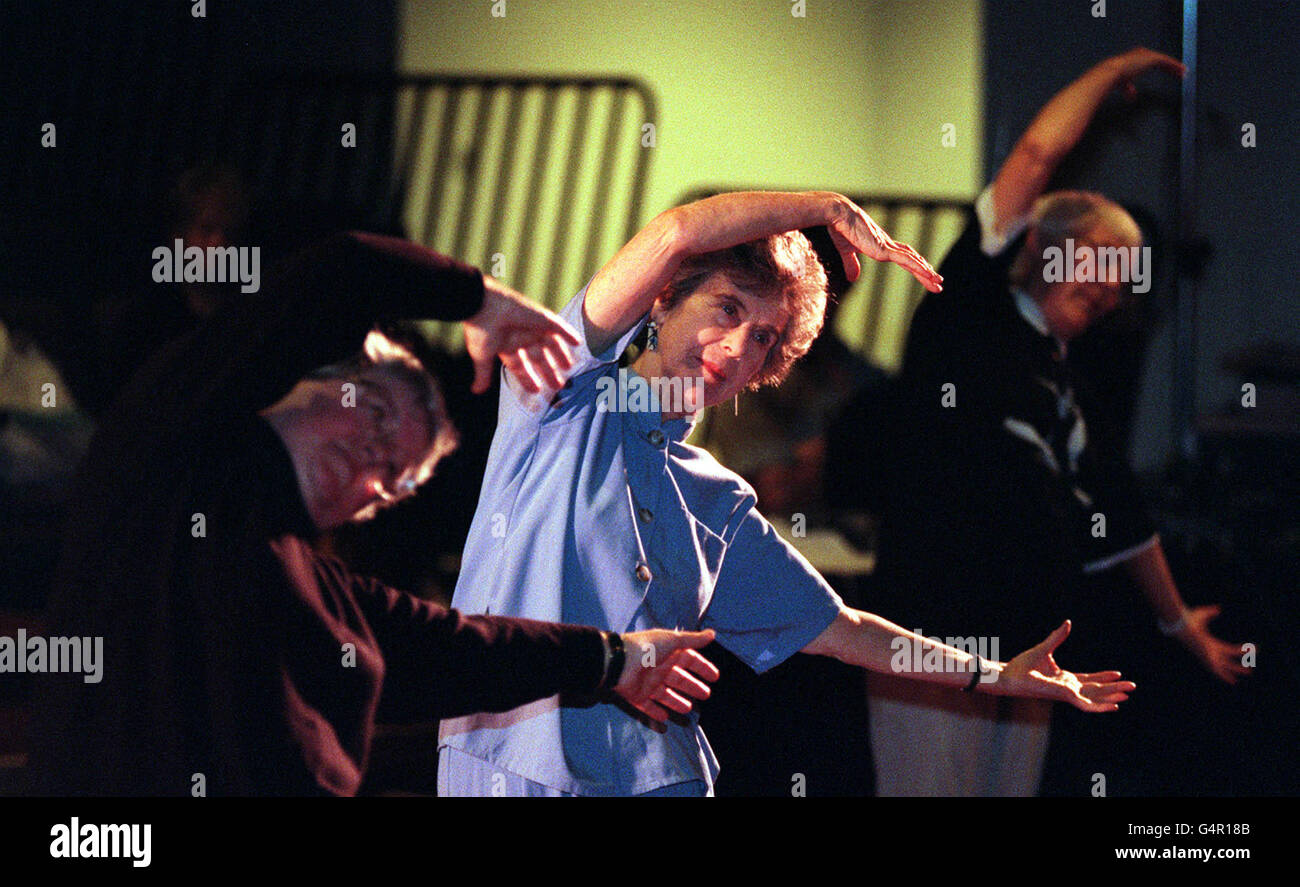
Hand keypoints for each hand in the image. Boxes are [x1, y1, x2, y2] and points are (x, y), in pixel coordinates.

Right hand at [462, 277, 581, 393]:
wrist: (485, 306)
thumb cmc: (481, 331)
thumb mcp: (482, 356)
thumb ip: (483, 374)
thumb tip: (476, 391)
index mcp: (507, 347)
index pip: (521, 367)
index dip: (528, 379)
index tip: (536, 390)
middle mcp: (521, 338)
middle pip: (539, 358)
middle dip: (549, 372)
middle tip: (559, 385)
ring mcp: (532, 328)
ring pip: (551, 344)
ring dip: (561, 355)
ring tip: (570, 367)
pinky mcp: (541, 318)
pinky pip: (559, 327)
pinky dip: (568, 334)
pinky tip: (577, 342)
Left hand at [612, 629, 719, 726]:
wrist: (618, 662)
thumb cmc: (647, 649)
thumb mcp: (672, 641)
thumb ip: (692, 639)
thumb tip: (712, 633)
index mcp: (668, 653)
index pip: (689, 660)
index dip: (702, 667)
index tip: (715, 677)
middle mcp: (659, 668)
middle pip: (679, 679)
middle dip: (692, 686)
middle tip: (706, 695)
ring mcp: (648, 683)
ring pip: (666, 695)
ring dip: (677, 701)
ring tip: (689, 709)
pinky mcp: (637, 696)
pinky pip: (648, 707)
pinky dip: (656, 713)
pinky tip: (665, 720)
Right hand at [822, 195, 943, 292]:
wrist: (839, 214)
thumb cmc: (841, 228)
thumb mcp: (846, 251)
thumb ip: (852, 264)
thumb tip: (854, 279)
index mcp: (881, 245)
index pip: (904, 257)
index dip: (915, 265)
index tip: (925, 274)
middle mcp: (888, 245)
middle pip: (913, 260)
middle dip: (925, 272)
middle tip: (938, 284)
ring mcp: (887, 247)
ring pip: (913, 261)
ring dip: (926, 272)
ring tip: (938, 283)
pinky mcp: (884, 249)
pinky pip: (905, 259)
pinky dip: (918, 266)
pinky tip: (928, 273)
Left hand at [992, 620, 1136, 712]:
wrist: (1009, 675)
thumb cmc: (1022, 665)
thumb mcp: (1045, 648)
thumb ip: (1057, 637)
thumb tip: (1067, 622)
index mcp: (1064, 678)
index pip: (1088, 680)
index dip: (1103, 677)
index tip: (1118, 673)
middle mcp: (1068, 688)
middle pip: (1096, 689)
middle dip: (1114, 688)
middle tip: (1132, 686)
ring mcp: (1068, 694)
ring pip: (1095, 698)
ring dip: (1111, 696)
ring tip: (1128, 694)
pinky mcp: (1065, 697)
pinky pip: (1087, 705)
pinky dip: (1101, 707)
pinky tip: (1115, 706)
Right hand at [1103, 47, 1185, 99]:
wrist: (1111, 72)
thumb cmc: (1112, 78)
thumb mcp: (1122, 84)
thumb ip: (1129, 89)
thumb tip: (1132, 97)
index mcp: (1134, 58)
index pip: (1150, 61)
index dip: (1160, 66)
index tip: (1167, 71)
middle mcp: (1141, 54)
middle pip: (1159, 59)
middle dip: (1169, 66)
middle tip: (1178, 71)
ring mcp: (1148, 55)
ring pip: (1165, 60)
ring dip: (1175, 66)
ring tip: (1183, 72)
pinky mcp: (1153, 58)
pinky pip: (1167, 61)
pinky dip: (1175, 66)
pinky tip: (1182, 71)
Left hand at [1173, 605, 1251, 684]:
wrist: (1181, 625)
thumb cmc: (1189, 620)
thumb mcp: (1203, 614)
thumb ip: (1210, 612)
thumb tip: (1218, 609)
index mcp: (1210, 644)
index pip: (1227, 650)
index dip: (1240, 650)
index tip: (1251, 649)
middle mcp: (1209, 652)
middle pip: (1227, 661)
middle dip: (1237, 666)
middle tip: (1249, 670)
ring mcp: (1208, 657)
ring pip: (1224, 667)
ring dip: (1236, 670)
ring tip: (1249, 672)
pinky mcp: (1205, 659)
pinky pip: (1216, 670)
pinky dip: (1224, 675)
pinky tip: (1232, 680)